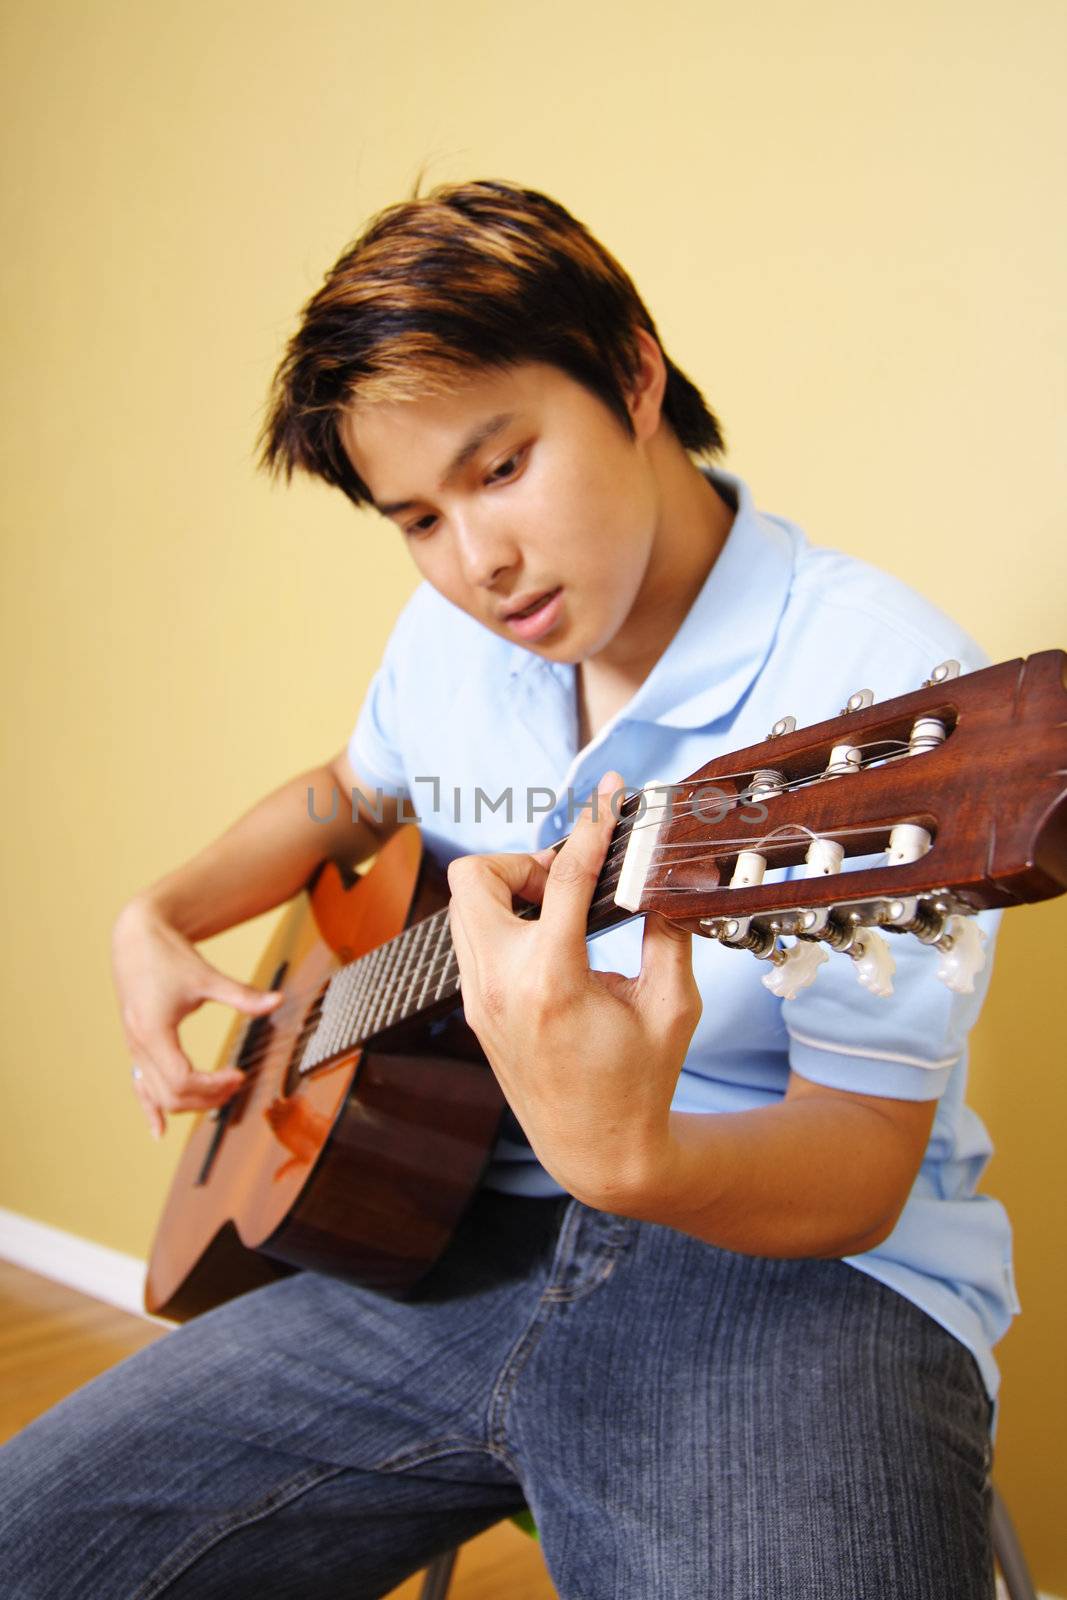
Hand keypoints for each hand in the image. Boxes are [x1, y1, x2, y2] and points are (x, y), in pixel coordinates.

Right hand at [111, 897, 281, 1138]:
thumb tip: (278, 1001)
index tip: (240, 1075)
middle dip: (207, 1098)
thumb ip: (242, 995)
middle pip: (171, 1096)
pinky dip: (150, 1110)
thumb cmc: (168, 955)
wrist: (136, 938)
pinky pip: (140, 1087)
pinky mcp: (135, 1047)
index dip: (214, 1086)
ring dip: (190, 1103)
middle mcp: (139, 1045)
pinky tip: (158, 1132)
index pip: (183, 1080)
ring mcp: (134, 1049)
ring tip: (221, 1094)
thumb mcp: (207, 975)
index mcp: (154, 1031)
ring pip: (158, 1096)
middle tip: (238, 1084)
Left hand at [445, 771, 701, 1207]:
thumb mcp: (671, 1005)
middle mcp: (500, 985)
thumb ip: (668, 933)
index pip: (559, 876)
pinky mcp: (474, 1010)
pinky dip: (503, 922)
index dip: (590, 826)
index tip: (611, 793)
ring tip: (559, 910)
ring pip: (464, 905)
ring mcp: (478, 999)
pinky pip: (472, 939)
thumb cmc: (640, 1082)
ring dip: (508, 889)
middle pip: (474, 875)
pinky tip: (549, 941)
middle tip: (565, 879)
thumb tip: (672, 877)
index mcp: (552, 981)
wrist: (596, 1152)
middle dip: (521, 860)